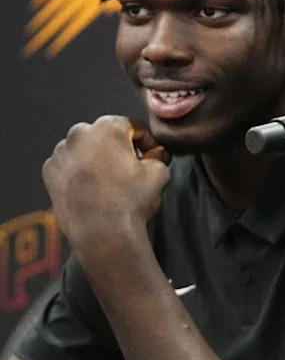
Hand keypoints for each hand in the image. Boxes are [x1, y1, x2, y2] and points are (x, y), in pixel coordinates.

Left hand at [42, 116, 169, 251]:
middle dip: (118, 147)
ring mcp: (60, 153)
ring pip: (85, 149)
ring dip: (97, 158)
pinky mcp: (49, 172)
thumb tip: (154, 154)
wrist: (101, 234)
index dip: (147, 141)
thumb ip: (157, 156)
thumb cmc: (131, 200)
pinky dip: (80, 172)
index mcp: (107, 128)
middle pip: (105, 135)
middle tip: (130, 168)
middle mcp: (79, 134)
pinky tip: (93, 188)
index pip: (132, 126)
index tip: (153, 154)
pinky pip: (69, 165)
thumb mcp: (159, 173)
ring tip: (110, 180)